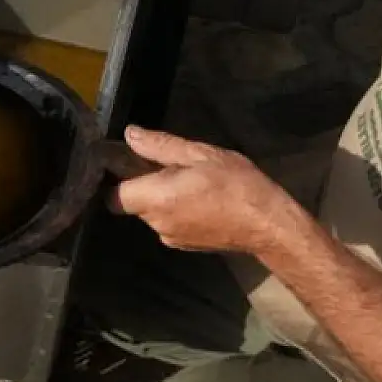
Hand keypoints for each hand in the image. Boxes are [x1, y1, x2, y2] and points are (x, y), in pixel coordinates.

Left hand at [109, 126, 305, 257]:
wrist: (268, 225)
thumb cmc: (237, 184)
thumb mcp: (202, 154)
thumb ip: (161, 146)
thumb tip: (130, 134)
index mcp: (156, 198)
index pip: (114, 195)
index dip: (117, 178)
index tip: (131, 162)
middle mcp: (157, 223)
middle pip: (133, 203)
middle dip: (145, 184)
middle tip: (173, 165)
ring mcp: (170, 238)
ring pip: (152, 213)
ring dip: (163, 197)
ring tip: (193, 181)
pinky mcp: (185, 247)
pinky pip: (169, 223)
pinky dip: (177, 210)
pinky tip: (202, 200)